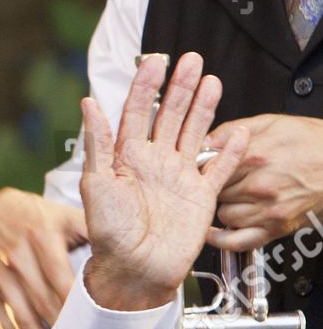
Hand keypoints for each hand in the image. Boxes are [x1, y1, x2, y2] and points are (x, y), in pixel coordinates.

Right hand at [0, 188, 87, 328]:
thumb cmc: (39, 218)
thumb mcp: (65, 216)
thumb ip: (94, 231)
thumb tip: (132, 254)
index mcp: (41, 235)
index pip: (62, 277)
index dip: (78, 305)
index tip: (98, 328)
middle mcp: (16, 255)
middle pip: (43, 301)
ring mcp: (0, 274)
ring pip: (22, 316)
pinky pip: (3, 321)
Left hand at [80, 52, 247, 309]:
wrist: (134, 269)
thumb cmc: (108, 233)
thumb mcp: (96, 184)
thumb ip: (97, 143)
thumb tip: (88, 104)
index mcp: (126, 158)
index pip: (136, 112)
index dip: (145, 87)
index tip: (155, 61)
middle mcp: (153, 163)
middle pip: (169, 116)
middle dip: (179, 87)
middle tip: (192, 59)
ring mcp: (178, 177)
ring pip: (194, 133)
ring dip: (203, 108)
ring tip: (212, 80)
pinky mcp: (200, 196)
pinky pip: (219, 169)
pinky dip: (231, 151)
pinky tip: (240, 132)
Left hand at [208, 113, 322, 250]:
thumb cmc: (313, 141)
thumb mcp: (270, 123)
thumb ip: (230, 131)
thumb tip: (202, 141)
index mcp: (253, 156)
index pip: (207, 170)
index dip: (204, 170)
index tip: (205, 170)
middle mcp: (258, 185)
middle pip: (215, 193)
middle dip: (216, 188)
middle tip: (225, 183)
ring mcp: (268, 209)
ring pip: (223, 215)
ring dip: (225, 207)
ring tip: (236, 198)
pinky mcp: (277, 227)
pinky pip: (238, 241)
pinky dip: (223, 239)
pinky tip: (215, 232)